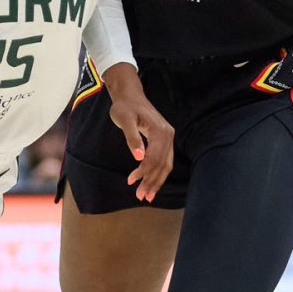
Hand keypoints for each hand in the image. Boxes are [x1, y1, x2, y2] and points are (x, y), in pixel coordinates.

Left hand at [102, 64, 174, 203]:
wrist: (130, 95)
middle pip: (162, 164)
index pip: (154, 158)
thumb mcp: (124, 120)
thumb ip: (132, 138)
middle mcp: (168, 135)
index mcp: (160, 131)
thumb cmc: (125, 106)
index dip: (143, 172)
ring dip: (157, 181)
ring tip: (147, 195)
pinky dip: (159, 173)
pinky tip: (152, 183)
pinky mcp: (164, 140)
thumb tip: (139, 158)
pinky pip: (164, 160)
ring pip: (166, 165)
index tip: (131, 181)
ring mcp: (168, 138)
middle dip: (152, 182)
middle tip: (141, 197)